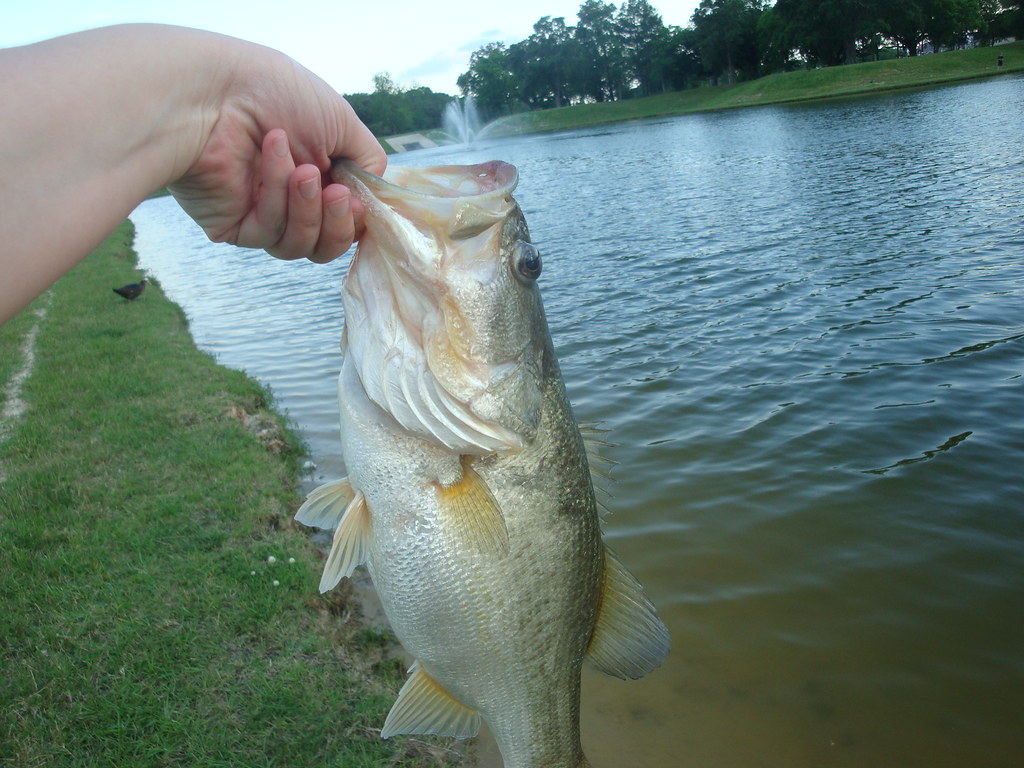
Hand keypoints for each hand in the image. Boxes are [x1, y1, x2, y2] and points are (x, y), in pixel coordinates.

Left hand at [168, 46, 386, 262]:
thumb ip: (367, 161)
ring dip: (307, 208)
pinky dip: (277, 195)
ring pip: (300, 245)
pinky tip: (272, 155)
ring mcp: (260, 214)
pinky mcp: (233, 226)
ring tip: (302, 170)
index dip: (356, 220)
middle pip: (326, 245)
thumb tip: (370, 196)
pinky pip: (268, 233)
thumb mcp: (341, 122)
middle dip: (338, 224)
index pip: (344, 221)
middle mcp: (288, 199)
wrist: (218, 89)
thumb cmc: (276, 94)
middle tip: (337, 193)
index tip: (359, 202)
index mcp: (315, 176)